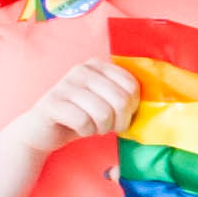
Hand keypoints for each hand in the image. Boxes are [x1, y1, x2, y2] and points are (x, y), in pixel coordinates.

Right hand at [16, 56, 138, 158]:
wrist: (41, 131)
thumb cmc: (81, 117)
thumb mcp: (106, 102)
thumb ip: (125, 96)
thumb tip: (156, 101)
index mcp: (98, 65)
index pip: (132, 86)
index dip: (131, 108)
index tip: (120, 115)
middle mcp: (81, 70)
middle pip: (121, 100)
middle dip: (118, 122)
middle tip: (107, 126)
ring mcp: (64, 84)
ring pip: (103, 114)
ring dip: (101, 128)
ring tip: (92, 127)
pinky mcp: (51, 103)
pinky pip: (83, 122)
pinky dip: (85, 131)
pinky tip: (77, 128)